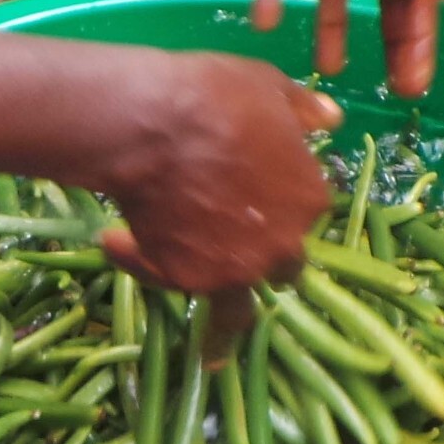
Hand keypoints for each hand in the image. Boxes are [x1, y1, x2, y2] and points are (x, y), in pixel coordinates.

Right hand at [97, 50, 337, 342]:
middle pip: (282, 269)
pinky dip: (140, 264)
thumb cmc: (217, 95)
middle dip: (265, 263)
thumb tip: (331, 117)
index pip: (307, 213)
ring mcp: (231, 270)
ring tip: (213, 356)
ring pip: (234, 311)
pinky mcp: (183, 278)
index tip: (263, 196)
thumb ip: (302, 109)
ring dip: (223, 333)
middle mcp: (278, 246)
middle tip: (240, 256)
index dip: (283, 205)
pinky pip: (163, 279)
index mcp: (309, 200)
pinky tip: (113, 242)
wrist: (154, 124)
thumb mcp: (269, 87)